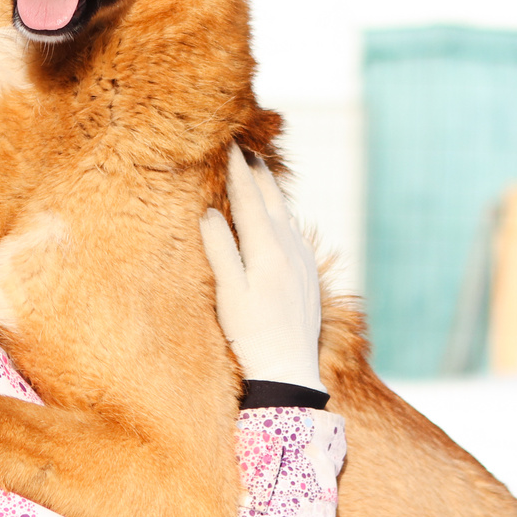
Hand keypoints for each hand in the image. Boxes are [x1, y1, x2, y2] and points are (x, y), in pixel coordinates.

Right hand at [199, 145, 324, 392]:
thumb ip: (220, 251)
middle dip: (256, 170)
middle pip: (272, 198)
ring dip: (270, 188)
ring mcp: (303, 259)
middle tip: (243, 144)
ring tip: (258, 169)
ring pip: (285, 211)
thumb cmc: (251, 336)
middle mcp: (291, 248)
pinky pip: (294, 229)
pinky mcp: (309, 272)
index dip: (237, 169)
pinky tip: (276, 212)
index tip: (228, 143)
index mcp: (268, 250)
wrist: (291, 373)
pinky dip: (280, 211)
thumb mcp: (229, 295)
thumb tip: (208, 212)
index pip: (249, 198)